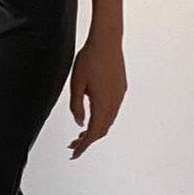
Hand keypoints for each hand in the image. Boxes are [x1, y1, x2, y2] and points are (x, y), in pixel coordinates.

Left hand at [68, 36, 126, 158]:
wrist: (107, 41)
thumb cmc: (89, 59)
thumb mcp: (76, 84)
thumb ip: (76, 106)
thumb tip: (80, 123)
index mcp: (102, 103)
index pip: (93, 132)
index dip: (83, 146)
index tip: (74, 154)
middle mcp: (114, 102)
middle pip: (102, 130)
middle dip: (87, 140)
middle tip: (73, 146)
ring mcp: (119, 96)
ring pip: (108, 121)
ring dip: (95, 129)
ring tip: (80, 135)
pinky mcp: (120, 89)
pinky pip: (112, 111)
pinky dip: (101, 119)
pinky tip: (92, 117)